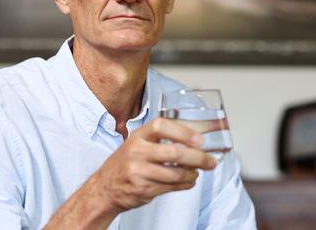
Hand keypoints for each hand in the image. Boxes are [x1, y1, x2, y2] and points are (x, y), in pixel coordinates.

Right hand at [88, 117, 217, 211]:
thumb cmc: (125, 164)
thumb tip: (195, 136)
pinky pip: (172, 186)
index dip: (182, 131)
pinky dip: (186, 184)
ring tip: (198, 172)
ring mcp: (139, 171)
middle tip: (210, 161)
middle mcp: (137, 151)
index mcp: (138, 136)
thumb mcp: (137, 144)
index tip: (199, 139)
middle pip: (174, 152)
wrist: (104, 188)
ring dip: (193, 173)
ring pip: (176, 172)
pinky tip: (189, 181)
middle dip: (198, 157)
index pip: (161, 125)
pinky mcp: (144, 188)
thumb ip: (160, 138)